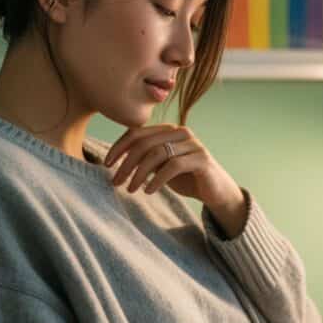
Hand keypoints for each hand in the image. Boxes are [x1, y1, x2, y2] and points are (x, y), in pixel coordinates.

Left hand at [103, 123, 243, 211]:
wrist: (216, 192)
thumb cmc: (186, 178)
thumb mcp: (160, 167)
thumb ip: (144, 159)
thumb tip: (116, 159)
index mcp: (169, 130)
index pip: (137, 132)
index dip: (119, 147)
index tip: (106, 164)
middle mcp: (181, 133)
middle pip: (145, 143)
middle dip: (126, 163)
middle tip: (115, 181)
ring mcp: (193, 144)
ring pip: (157, 153)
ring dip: (139, 173)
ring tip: (131, 189)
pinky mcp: (201, 159)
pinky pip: (173, 166)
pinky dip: (157, 179)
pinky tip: (148, 190)